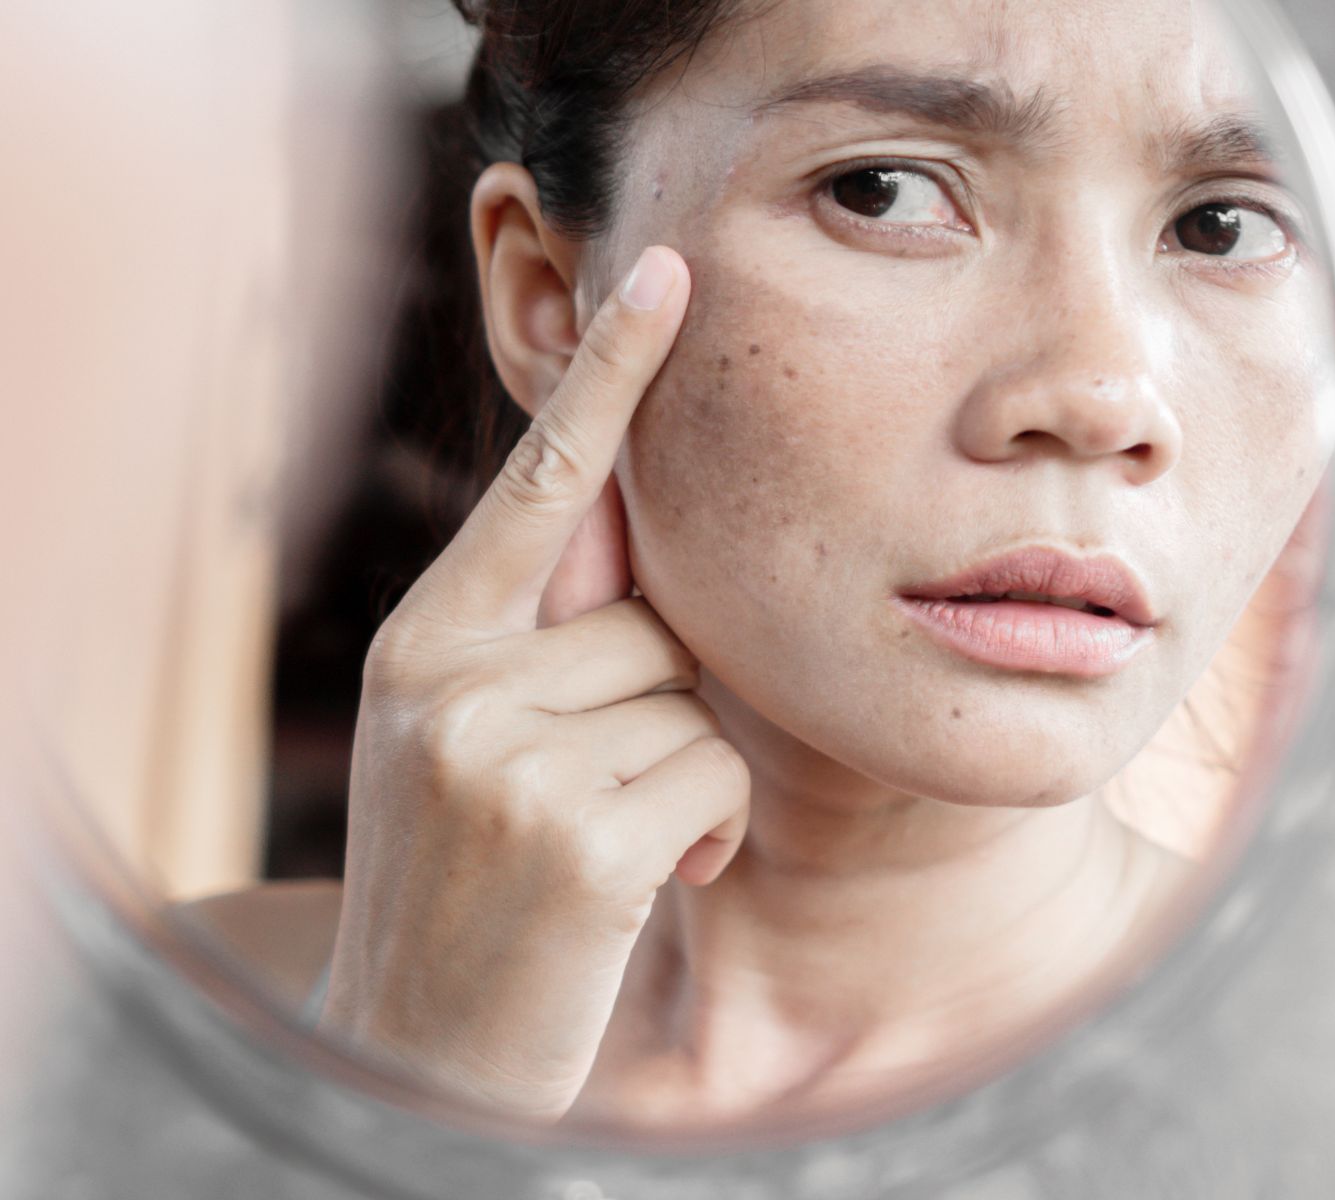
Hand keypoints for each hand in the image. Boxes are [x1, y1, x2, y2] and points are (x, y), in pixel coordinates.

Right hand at [318, 245, 750, 1123]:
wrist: (416, 1046)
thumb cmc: (469, 882)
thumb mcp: (462, 740)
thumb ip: (538, 638)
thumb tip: (631, 521)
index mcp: (425, 643)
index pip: (536, 485)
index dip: (608, 374)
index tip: (669, 272)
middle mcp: (449, 681)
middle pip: (652, 620)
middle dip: (656, 707)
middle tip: (587, 796)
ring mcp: (505, 758)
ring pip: (695, 698)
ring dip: (682, 776)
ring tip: (601, 847)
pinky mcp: (579, 834)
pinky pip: (715, 774)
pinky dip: (706, 830)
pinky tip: (638, 886)